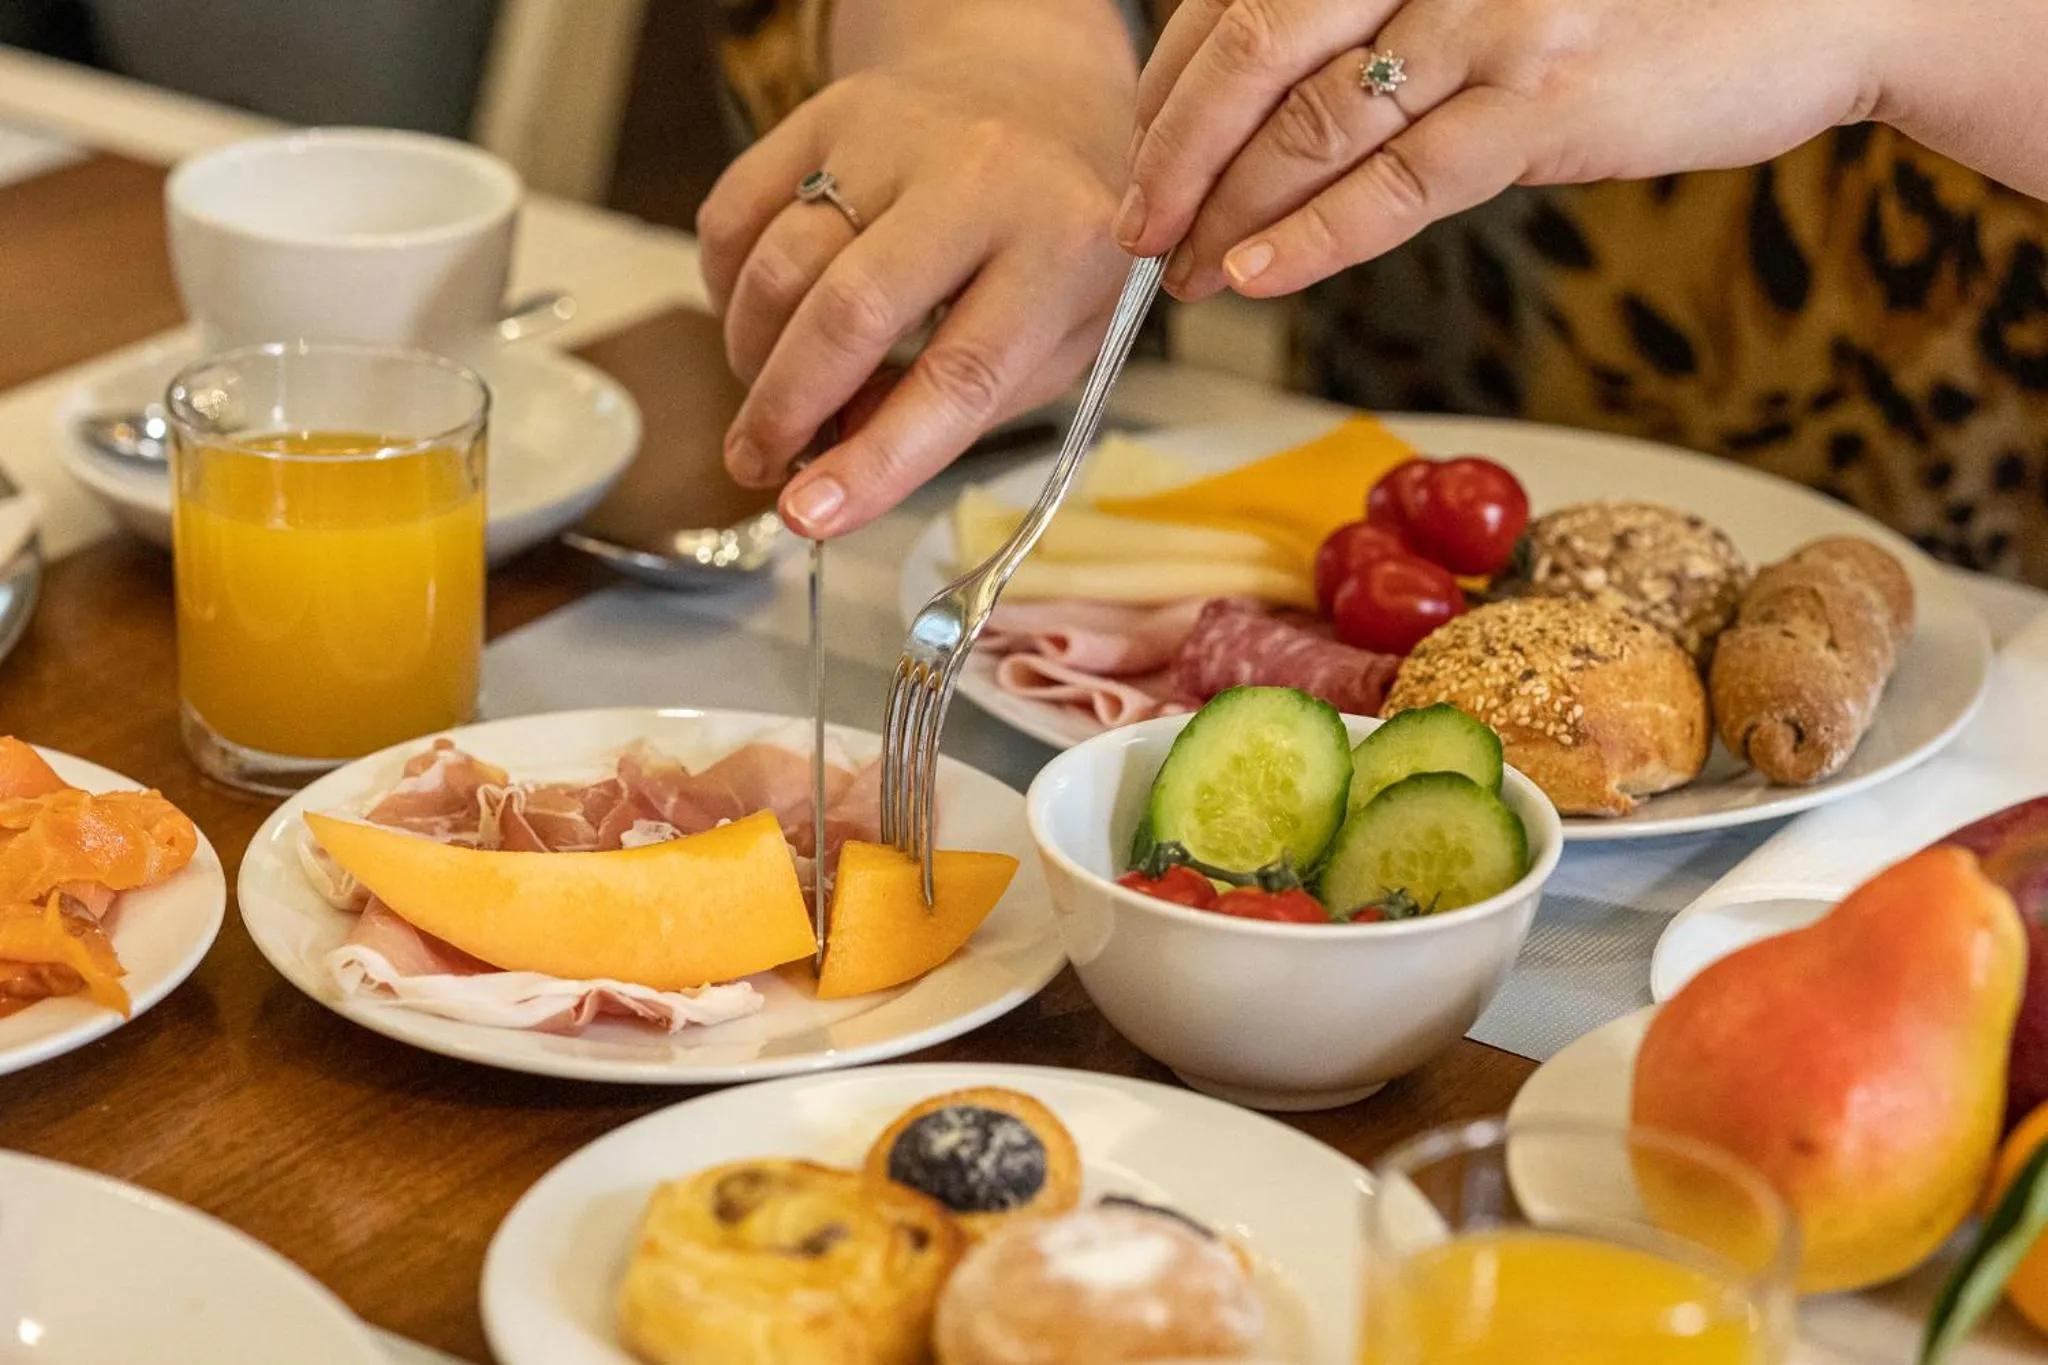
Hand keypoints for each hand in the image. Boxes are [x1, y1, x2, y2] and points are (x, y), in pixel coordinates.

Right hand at [699, 16, 1135, 537]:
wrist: (1035, 92)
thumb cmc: (1055, 238)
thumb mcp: (1059, 337)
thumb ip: (967, 408)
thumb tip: (843, 460)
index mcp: (1063, 243)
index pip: (961, 376)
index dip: (879, 461)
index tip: (810, 518)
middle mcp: (979, 175)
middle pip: (848, 312)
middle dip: (786, 410)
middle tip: (759, 466)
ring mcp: (893, 134)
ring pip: (777, 266)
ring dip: (753, 359)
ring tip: (771, 402)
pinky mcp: (823, 112)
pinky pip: (734, 217)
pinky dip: (727, 292)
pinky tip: (761, 326)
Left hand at [1116, 0, 1884, 300]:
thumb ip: (1400, 18)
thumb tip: (1289, 113)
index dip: (1176, 82)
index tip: (1146, 150)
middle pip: (1251, 51)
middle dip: (1176, 150)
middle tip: (1138, 224)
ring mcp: (1488, 17)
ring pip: (1311, 125)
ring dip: (1228, 209)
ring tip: (1186, 270)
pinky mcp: (1544, 101)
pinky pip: (1398, 184)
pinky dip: (1312, 235)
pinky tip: (1259, 274)